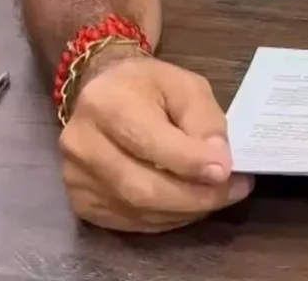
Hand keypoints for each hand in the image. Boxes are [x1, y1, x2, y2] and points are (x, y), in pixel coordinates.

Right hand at [58, 49, 252, 231]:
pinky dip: (166, 218)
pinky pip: (130, 222)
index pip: (149, 141)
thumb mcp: (184, 85)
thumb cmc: (149, 86)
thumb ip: (203, 120)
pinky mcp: (81, 203)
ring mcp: (75, 178)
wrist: (105, 93)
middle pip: (141, 187)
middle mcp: (82, 143)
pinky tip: (188, 205)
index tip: (227, 171)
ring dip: (184, 211)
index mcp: (106, 102)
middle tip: (231, 192)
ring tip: (217, 197)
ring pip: (137, 210)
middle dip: (193, 196)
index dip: (190, 162)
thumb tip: (218, 163)